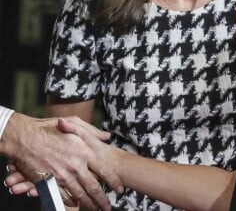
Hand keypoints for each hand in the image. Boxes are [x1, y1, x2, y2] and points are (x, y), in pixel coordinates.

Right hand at [1, 113, 122, 209]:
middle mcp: (76, 166)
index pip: (104, 170)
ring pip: (79, 194)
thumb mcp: (75, 124)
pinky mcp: (49, 183)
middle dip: (102, 199)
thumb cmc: (50, 128)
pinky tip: (75, 204)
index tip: (119, 188)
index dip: (114, 181)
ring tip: (96, 209)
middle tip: (108, 207)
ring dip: (88, 204)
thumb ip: (93, 132)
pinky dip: (70, 202)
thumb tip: (107, 136)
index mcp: (85, 151)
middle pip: (93, 187)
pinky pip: (63, 196)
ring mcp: (63, 176)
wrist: (25, 139)